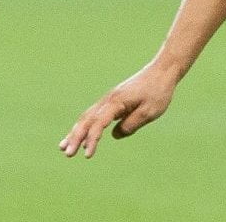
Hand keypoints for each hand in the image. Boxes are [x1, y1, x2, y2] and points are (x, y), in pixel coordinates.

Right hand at [60, 65, 179, 157]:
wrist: (162, 71)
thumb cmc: (158, 91)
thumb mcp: (149, 112)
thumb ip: (131, 124)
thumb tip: (115, 135)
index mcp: (117, 102)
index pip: (99, 123)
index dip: (92, 139)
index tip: (88, 155)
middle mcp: (108, 100)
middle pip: (87, 120)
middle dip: (75, 137)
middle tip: (67, 154)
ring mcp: (109, 99)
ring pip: (87, 117)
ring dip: (75, 132)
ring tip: (63, 147)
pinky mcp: (113, 101)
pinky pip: (94, 115)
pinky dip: (85, 126)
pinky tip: (81, 137)